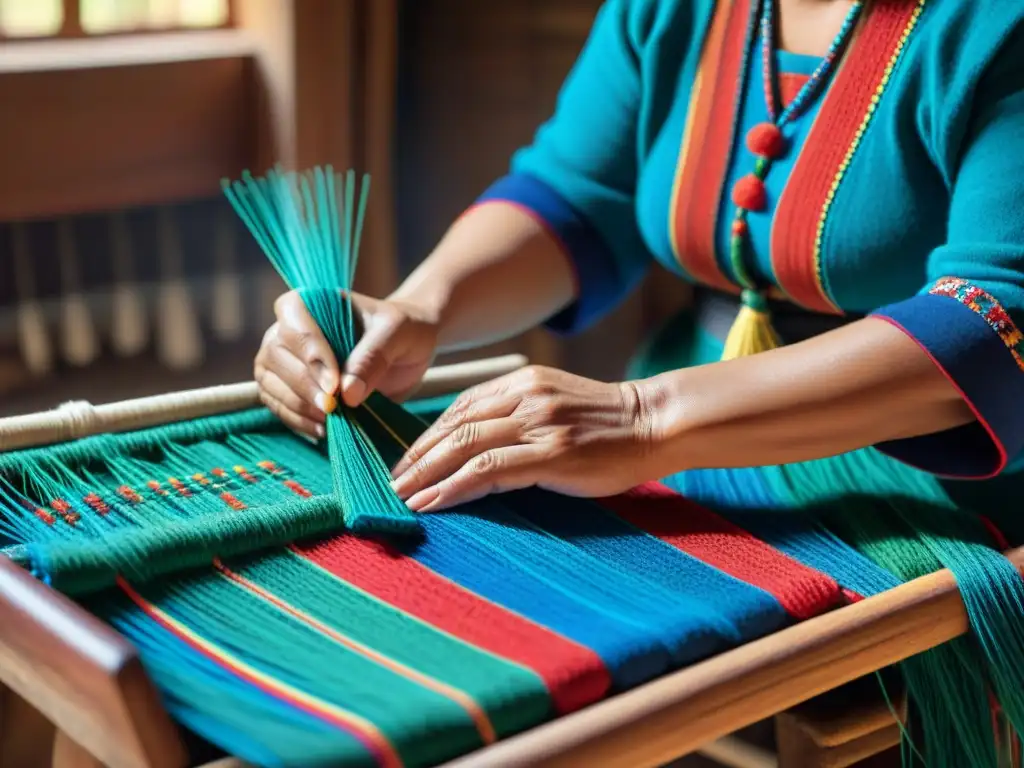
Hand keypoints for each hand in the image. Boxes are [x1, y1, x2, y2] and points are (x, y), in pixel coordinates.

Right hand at [254, 290, 439, 437]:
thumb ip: (372, 357)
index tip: (333, 383)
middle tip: (331, 408)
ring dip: (298, 407)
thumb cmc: (399, 331)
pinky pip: (278, 407)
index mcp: (310, 302)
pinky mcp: (285, 388)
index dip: (310, 354)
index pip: (296, 323)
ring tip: (329, 421)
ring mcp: (281, 359)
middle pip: (276, 355)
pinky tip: (323, 430)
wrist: (404, 348)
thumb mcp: (396, 334)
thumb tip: (347, 393)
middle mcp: (287, 328)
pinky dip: (297, 421)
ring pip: (270, 383)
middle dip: (303, 386)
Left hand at [389, 365, 660, 511]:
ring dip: (426, 473)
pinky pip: (488, 469)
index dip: (427, 436)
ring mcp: (538, 424)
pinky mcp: (550, 454)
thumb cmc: (608, 424)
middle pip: (453, 425)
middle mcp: (525, 396)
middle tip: (390, 482)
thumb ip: (519, 414)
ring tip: (402, 496)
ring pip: (464, 445)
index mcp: (523, 382)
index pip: (460, 407)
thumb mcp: (558, 404)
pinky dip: (454, 486)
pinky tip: (434, 501)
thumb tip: (477, 446)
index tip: (407, 460)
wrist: (655, 423)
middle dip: (416, 456)